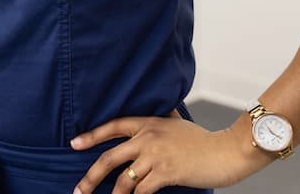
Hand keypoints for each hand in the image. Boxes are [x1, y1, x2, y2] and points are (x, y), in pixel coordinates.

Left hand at [69, 114, 266, 192]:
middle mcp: (147, 138)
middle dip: (91, 176)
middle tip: (79, 189)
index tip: (74, 144)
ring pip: (124, 180)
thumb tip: (161, 112)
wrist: (225, 151)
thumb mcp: (177, 123)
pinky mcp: (165, 173)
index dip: (92, 136)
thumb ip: (163, 120)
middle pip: (109, 157)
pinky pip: (141, 190)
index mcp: (148, 123)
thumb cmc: (203, 140)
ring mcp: (155, 156)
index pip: (113, 126)